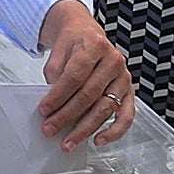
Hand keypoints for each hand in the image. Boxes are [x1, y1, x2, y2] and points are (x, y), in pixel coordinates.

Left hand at [37, 0, 133, 150]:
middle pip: (89, 95)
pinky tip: (99, 140)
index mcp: (94, 46)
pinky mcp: (129, 91)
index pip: (75, 76)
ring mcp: (124, 77)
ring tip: (69, 141)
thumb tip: (52, 105)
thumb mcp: (58, 52)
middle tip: (50, 129)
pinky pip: (126, 115)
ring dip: (86, 128)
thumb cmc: (72, 43)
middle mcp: (113, 61)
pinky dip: (114, 131)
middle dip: (67, 116)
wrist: (86, 32)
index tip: (44, 110)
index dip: (58, 96)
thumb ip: (54, 76)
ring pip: (106, 107)